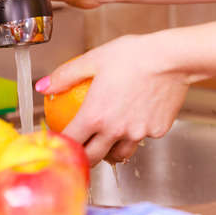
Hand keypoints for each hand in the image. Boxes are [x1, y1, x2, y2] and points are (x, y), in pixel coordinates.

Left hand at [36, 35, 189, 165]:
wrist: (173, 57)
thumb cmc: (133, 55)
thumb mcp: (92, 60)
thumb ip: (65, 76)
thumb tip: (42, 86)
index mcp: (95, 116)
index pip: (71, 143)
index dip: (61, 145)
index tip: (60, 143)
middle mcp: (115, 130)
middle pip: (93, 158)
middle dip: (83, 158)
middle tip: (80, 150)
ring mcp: (138, 134)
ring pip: (119, 154)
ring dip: (109, 151)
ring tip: (106, 141)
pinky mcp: (157, 132)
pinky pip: (141, 139)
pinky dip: (134, 135)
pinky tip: (134, 121)